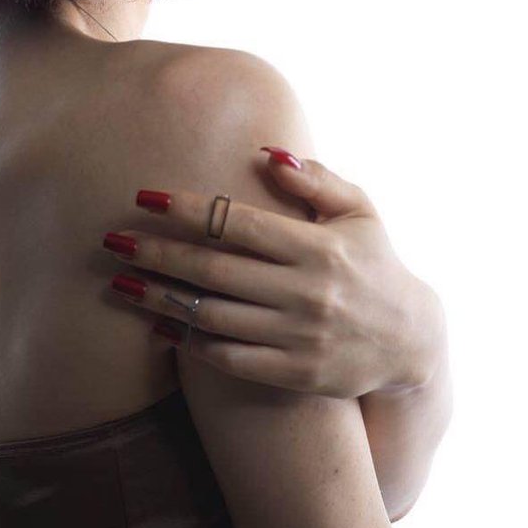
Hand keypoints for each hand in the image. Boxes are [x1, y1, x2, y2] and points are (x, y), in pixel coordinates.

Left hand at [100, 147, 439, 399]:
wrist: (414, 344)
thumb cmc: (376, 263)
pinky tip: (158, 327)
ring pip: (213, 316)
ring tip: (121, 284)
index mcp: (317, 246)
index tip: (143, 197)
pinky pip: (231, 359)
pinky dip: (190, 343)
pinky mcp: (296, 376)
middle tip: (113, 240)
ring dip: (160, 300)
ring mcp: (300, 337)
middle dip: (157, 253)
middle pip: (213, 270)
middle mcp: (306, 292)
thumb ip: (315, 180)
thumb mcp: (360, 213)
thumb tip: (266, 151)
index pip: (237, 223)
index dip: (186, 209)